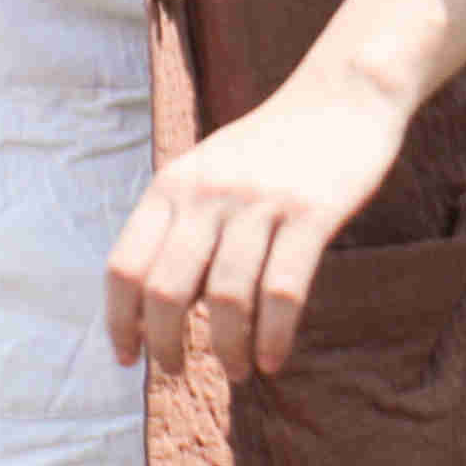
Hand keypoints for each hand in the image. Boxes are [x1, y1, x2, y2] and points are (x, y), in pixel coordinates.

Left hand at [108, 60, 431, 379]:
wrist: (345, 94)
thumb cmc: (278, 143)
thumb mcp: (212, 171)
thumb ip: (186, 223)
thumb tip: (171, 301)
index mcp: (172, 186)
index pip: (124, 266)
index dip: (120, 320)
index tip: (127, 356)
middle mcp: (207, 195)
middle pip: (166, 289)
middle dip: (165, 343)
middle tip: (176, 371)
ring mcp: (259, 203)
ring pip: (225, 297)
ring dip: (227, 347)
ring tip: (238, 371)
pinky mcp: (312, 213)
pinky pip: (283, 290)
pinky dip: (274, 334)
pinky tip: (274, 358)